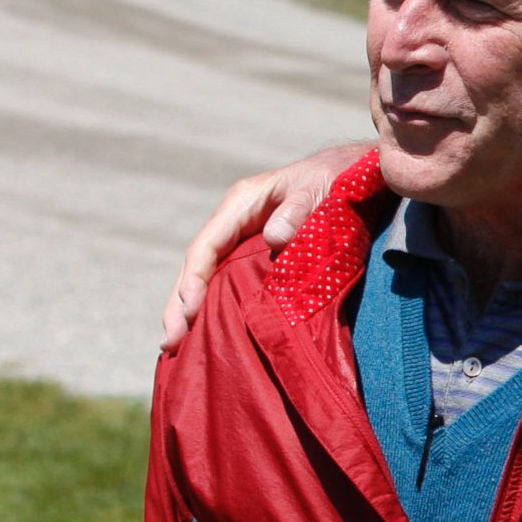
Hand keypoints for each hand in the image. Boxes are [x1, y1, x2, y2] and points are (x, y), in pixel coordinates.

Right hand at [159, 143, 370, 350]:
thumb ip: (298, 209)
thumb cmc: (335, 178)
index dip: (195, 279)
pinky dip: (213, 306)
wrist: (351, 175)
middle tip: (171, 342)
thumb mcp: (320, 188)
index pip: (207, 245)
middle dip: (180, 303)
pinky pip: (227, 281)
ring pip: (206, 277)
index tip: (190, 310)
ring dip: (189, 310)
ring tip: (175, 346)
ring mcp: (241, 239)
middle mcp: (234, 222)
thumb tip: (274, 237)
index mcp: (242, 203)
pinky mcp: (254, 255)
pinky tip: (205, 331)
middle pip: (197, 266)